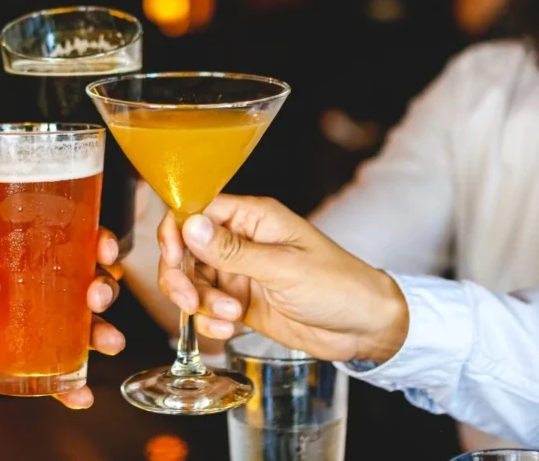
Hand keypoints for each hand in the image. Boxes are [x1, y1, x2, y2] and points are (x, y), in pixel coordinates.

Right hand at [158, 195, 408, 362]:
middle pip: (186, 249)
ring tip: (229, 315)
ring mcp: (239, 272)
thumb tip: (190, 225)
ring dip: (200, 302)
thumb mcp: (283, 268)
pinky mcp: (240, 301)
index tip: (173, 258)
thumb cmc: (338, 285)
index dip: (177, 232)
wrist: (365, 328)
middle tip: (190, 300)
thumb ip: (232, 251)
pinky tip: (227, 328)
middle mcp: (241, 241)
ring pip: (193, 281)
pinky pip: (207, 307)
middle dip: (181, 276)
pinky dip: (209, 320)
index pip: (198, 210)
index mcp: (253, 218)